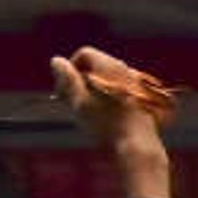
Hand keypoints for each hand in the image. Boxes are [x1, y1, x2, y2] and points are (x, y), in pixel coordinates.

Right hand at [51, 46, 172, 197]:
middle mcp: (125, 69)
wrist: (136, 144)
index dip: (69, 68)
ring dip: (92, 89)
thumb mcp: (79, 101)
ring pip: (107, 78)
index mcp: (109, 66)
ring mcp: (135, 82)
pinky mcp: (141, 96)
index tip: (63, 89)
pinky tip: (103, 115)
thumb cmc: (105, 123)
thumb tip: (56, 61)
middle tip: (71, 101)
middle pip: (96, 65)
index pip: (84, 54)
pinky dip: (107, 96)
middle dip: (80, 80)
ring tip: (86, 110)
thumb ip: (67, 79)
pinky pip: (118, 88)